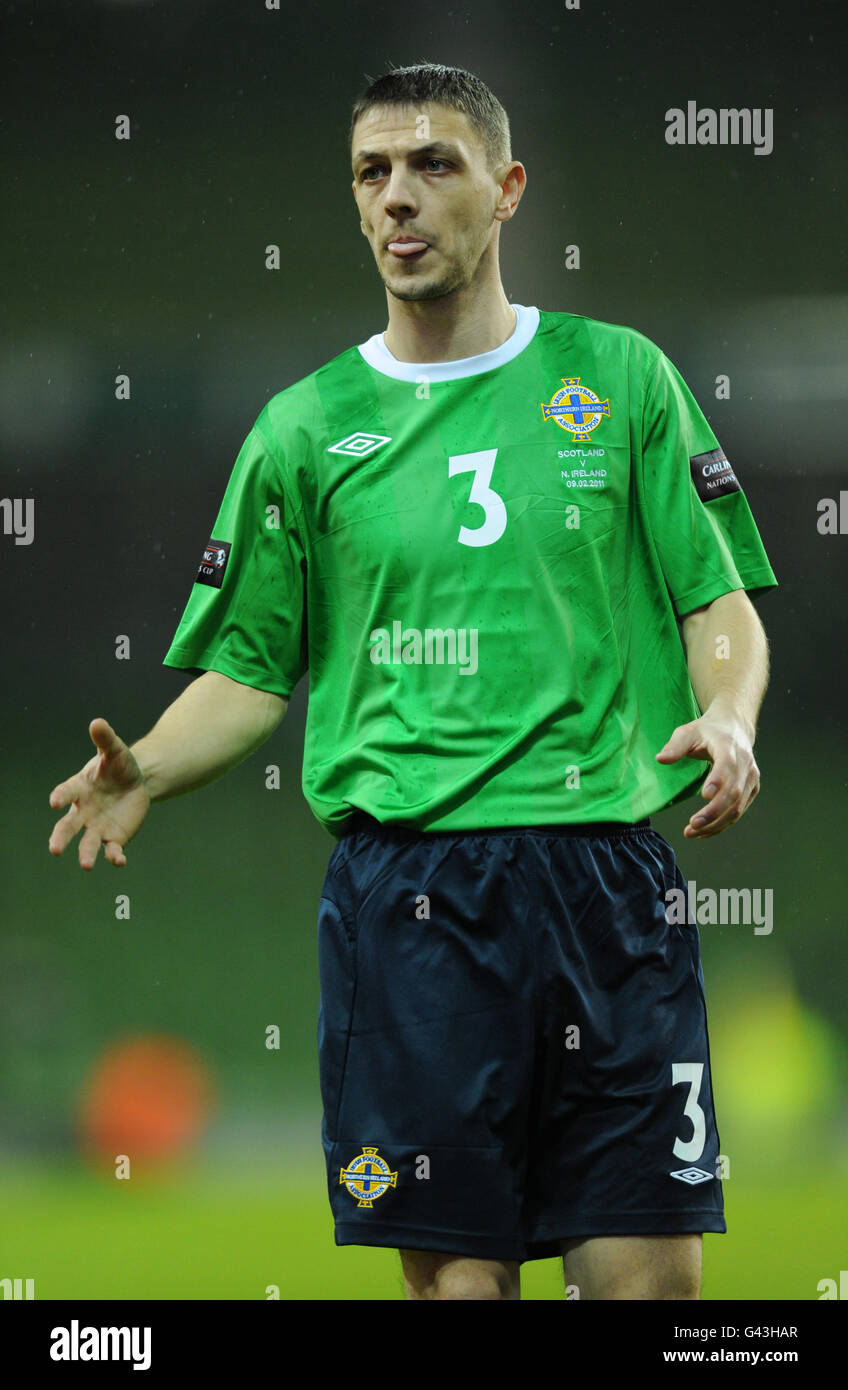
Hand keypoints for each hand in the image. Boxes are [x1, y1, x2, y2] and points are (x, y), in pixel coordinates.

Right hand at [48, 718, 150, 868]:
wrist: (136, 781)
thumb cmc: (118, 765)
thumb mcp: (115, 750)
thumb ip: (105, 738)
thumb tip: (97, 722)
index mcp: (79, 789)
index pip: (65, 793)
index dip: (60, 797)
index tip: (55, 802)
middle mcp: (83, 812)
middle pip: (68, 827)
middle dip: (61, 838)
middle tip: (55, 849)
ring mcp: (98, 827)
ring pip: (88, 844)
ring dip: (86, 855)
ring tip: (86, 865)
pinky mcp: (115, 838)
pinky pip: (112, 850)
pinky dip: (114, 857)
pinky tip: (119, 861)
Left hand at [655, 710, 759, 838]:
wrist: (734, 728)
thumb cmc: (707, 731)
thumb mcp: (688, 732)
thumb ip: (675, 746)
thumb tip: (660, 759)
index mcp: (729, 746)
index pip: (727, 765)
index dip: (718, 781)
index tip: (704, 796)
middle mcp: (745, 763)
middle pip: (734, 792)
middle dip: (713, 812)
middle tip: (692, 825)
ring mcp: (751, 777)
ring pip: (738, 807)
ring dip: (716, 824)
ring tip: (692, 832)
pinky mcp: (752, 788)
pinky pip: (739, 811)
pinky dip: (723, 824)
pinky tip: (704, 832)